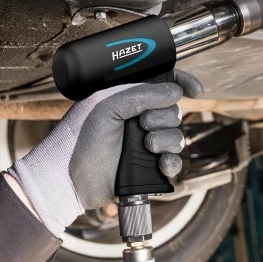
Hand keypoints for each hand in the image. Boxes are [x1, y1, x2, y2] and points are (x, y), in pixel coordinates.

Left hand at [8, 70, 202, 236]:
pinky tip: (161, 164)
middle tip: (142, 124)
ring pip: (176, 136)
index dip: (181, 83)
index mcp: (128, 98)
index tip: (195, 90)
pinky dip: (172, 162)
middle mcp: (139, 118)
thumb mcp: (108, 105)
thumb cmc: (80, 137)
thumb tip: (177, 92)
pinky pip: (174, 162)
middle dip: (164, 117)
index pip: (162, 83)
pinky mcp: (147, 167)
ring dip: (166, 140)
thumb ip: (142, 94)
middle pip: (173, 110)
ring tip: (147, 146)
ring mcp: (144, 144)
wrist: (67, 178)